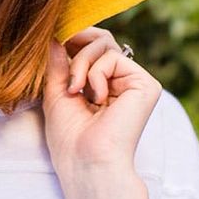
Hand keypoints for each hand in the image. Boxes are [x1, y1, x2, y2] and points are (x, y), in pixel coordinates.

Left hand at [42, 29, 160, 168]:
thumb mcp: (57, 92)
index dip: (73, 40)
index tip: (53, 43)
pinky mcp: (145, 84)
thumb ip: (58, 63)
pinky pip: (113, 57)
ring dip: (80, 64)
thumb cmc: (69, 138)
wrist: (86, 162)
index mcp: (105, 85)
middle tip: (63, 66)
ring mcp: (135, 82)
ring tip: (76, 90)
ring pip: (104, 45)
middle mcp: (123, 82)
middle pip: (101, 39)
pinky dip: (95, 74)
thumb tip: (53, 35)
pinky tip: (97, 98)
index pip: (93, 47)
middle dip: (76, 45)